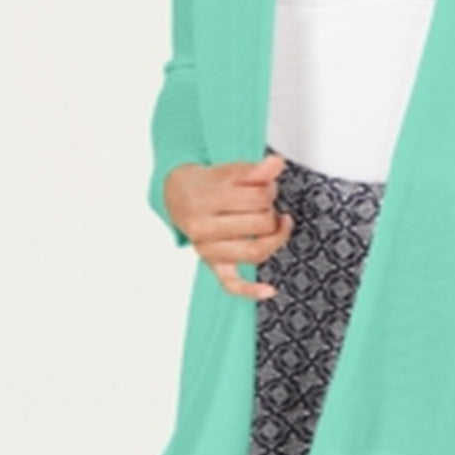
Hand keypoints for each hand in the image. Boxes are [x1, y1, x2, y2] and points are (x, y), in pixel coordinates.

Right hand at [164, 154, 294, 300]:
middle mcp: (202, 228)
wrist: (178, 196)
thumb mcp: (228, 171)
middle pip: (260, 224)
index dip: (269, 190)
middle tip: (265, 203)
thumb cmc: (207, 184)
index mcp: (205, 199)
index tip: (266, 186)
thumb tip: (276, 163)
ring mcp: (207, 249)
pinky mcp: (213, 265)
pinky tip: (269, 290)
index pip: (256, 198)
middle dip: (270, 210)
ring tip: (275, 224)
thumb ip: (254, 170)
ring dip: (274, 237)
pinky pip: (231, 284)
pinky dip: (251, 290)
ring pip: (255, 251)